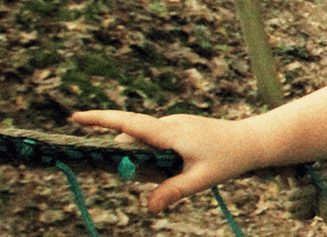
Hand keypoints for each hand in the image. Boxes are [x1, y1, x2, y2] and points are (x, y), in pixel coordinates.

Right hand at [71, 111, 265, 211]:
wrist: (252, 141)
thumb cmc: (229, 158)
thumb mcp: (202, 179)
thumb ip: (174, 192)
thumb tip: (149, 208)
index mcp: (170, 132)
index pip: (128, 123)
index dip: (100, 119)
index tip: (74, 117)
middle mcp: (168, 124)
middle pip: (131, 138)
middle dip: (126, 157)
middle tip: (148, 176)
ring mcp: (173, 124)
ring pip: (143, 142)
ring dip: (144, 159)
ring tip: (176, 172)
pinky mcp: (178, 128)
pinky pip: (155, 142)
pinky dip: (154, 156)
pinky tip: (177, 167)